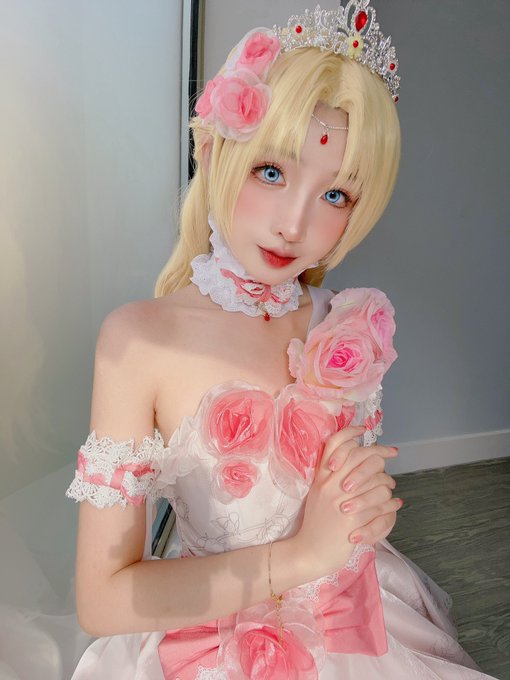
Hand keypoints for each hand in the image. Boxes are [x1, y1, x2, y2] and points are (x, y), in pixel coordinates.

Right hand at [325, 426, 401, 544]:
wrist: (309, 553)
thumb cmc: (317, 524)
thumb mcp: (318, 493)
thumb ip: (330, 475)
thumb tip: (352, 456)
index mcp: (321, 477)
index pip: (334, 444)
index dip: (350, 432)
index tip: (363, 429)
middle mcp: (329, 486)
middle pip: (360, 455)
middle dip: (380, 453)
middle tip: (390, 454)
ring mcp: (341, 503)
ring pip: (376, 481)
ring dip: (388, 483)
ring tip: (390, 487)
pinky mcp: (352, 521)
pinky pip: (381, 506)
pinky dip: (391, 505)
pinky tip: (395, 505)